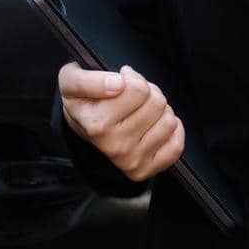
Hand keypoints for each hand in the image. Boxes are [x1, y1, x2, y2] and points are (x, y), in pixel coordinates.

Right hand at [59, 62, 184, 182]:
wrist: (83, 128)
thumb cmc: (84, 100)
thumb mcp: (72, 80)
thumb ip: (88, 80)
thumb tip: (117, 84)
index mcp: (96, 124)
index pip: (138, 89)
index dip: (132, 78)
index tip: (120, 82)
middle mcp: (113, 146)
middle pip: (157, 102)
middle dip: (148, 93)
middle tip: (132, 97)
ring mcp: (130, 161)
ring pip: (169, 120)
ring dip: (159, 111)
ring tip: (141, 111)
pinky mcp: (145, 170)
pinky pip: (176, 145)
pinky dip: (171, 131)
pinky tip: (153, 126)